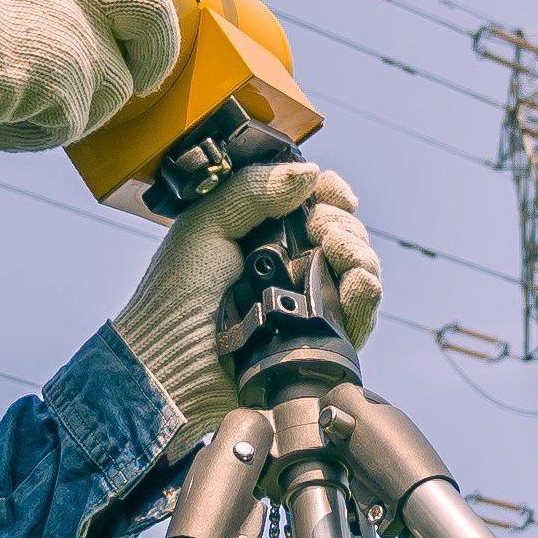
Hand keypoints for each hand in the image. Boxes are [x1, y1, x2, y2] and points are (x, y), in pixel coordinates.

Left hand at [110, 159, 383, 440]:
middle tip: (321, 229)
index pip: (313, 203)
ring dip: (359, 254)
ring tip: (338, 253)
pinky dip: (366, 296)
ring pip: (358, 270)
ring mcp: (305, 303)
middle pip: (342, 233)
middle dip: (342, 225)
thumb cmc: (176, 297)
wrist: (171, 364)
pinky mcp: (318, 342)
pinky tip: (359, 284)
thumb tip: (309, 173)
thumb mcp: (206, 225)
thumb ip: (253, 191)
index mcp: (261, 232)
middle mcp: (288, 265)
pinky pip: (358, 316)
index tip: (330, 195)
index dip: (330, 194)